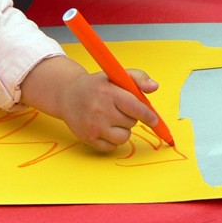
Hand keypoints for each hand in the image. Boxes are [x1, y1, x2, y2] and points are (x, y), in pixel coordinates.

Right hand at [19, 57, 159, 152]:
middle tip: (117, 108)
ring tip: (110, 119)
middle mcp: (99, 109)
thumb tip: (154, 87)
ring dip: (122, 130)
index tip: (153, 119)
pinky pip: (112, 147)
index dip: (148, 115)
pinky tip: (102, 128)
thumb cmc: (95, 86)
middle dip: (129, 117)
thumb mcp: (115, 75)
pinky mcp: (88, 138)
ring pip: (124, 137)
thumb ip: (138, 78)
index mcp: (108, 92)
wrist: (67, 95)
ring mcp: (93, 125)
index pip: (136, 108)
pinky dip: (111, 140)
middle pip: (131, 122)